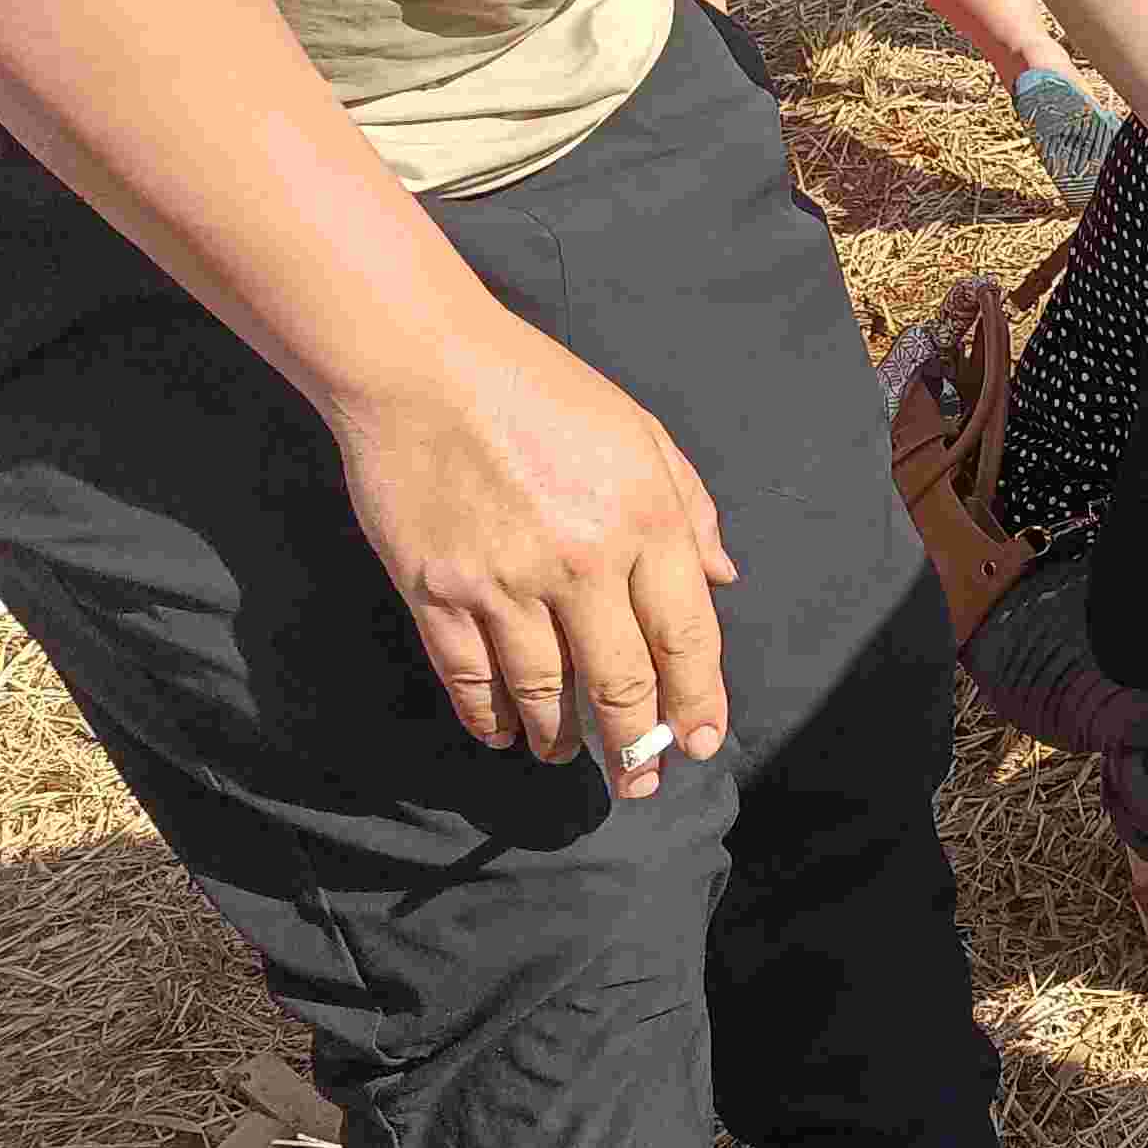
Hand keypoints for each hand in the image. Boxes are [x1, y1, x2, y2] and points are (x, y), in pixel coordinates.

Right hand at [320, 320, 736, 799]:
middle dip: (636, 743)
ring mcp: (507, 582)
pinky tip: (504, 733)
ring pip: (545, 692)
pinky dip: (489, 716)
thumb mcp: (640, 434)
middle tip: (640, 781)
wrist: (423, 366)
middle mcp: (583, 563)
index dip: (698, 701)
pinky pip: (471, 678)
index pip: (687, 637)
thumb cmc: (540, 391)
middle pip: (622, 681)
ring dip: (561, 738)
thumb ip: (691, 509)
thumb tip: (723, 579)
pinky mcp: (438, 591)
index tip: (699, 743)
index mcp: (645, 522)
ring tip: (568, 757)